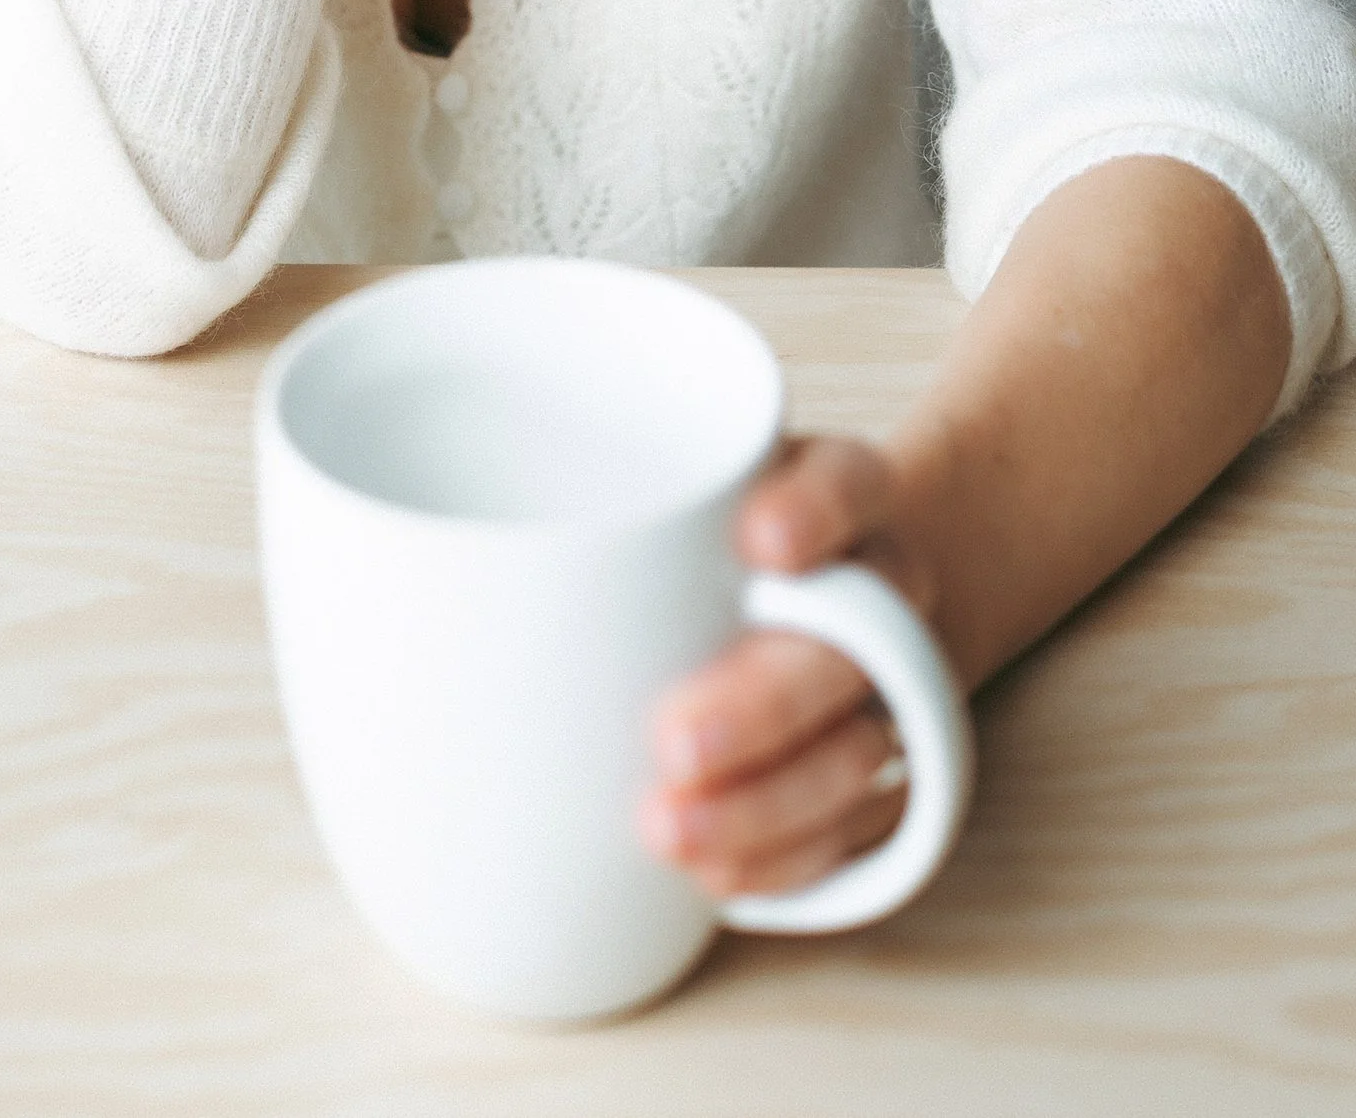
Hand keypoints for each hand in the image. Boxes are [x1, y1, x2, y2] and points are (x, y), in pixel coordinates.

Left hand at [637, 436, 945, 897]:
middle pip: (848, 645)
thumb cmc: (707, 531)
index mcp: (836, 491)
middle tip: (674, 743)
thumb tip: (467, 560)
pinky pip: (855, 833)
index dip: (818, 512)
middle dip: (764, 703)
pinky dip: (785, 859)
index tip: (761, 542)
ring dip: (766, 804)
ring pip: (856, 752)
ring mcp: (888, 687)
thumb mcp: (667, 484)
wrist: (815, 587)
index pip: (848, 483)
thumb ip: (607, 509)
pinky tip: (715, 872)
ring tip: (669, 830)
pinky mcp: (879, 773)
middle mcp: (876, 588)